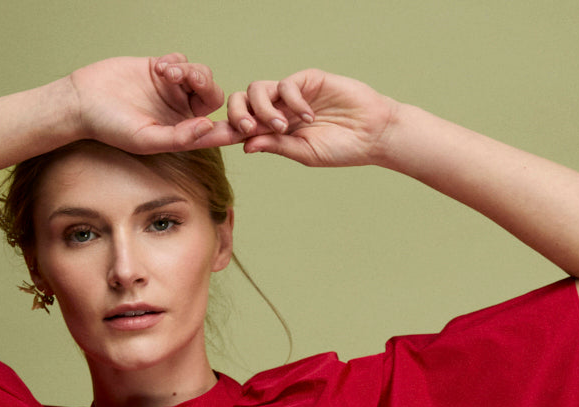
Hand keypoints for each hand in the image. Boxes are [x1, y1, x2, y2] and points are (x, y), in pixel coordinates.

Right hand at [68, 54, 229, 153]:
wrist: (83, 100)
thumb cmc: (111, 127)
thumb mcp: (146, 139)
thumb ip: (179, 137)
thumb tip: (209, 128)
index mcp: (182, 132)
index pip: (216, 130)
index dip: (234, 127)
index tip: (249, 124)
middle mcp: (180, 111)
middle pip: (213, 96)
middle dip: (207, 86)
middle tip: (193, 79)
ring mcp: (171, 89)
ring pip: (200, 75)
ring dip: (189, 70)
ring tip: (166, 73)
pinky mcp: (160, 69)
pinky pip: (183, 60)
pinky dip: (176, 62)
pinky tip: (158, 68)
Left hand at [224, 69, 399, 166]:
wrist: (373, 135)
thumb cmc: (342, 149)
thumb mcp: (304, 153)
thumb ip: (276, 146)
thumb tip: (245, 145)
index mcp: (273, 131)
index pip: (241, 128)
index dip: (224, 132)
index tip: (205, 139)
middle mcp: (277, 110)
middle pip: (240, 102)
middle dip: (237, 115)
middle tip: (250, 129)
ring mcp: (291, 94)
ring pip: (257, 89)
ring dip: (263, 109)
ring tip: (283, 126)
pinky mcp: (308, 80)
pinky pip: (286, 85)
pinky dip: (292, 101)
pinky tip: (308, 116)